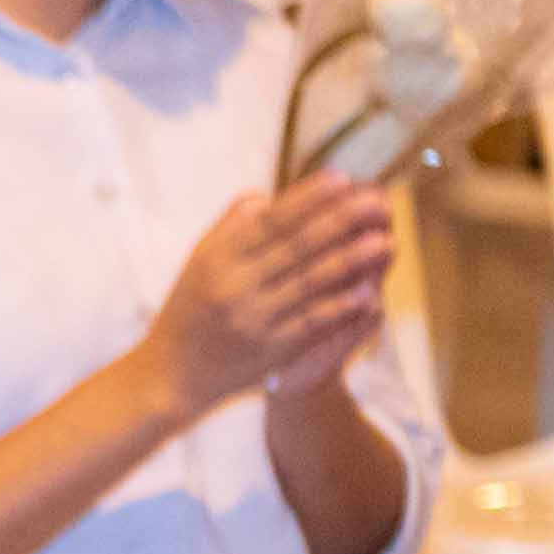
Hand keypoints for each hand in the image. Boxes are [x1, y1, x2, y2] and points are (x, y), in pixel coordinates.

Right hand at [144, 182, 396, 418]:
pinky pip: (310, 324)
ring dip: (350, 261)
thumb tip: (265, 196)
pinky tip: (368, 293)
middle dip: (340, 221)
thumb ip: (230, 228)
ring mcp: (254, 319)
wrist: (169, 374)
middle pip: (296, 246)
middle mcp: (235, 285)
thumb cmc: (188, 310)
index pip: (270, 221)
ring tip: (384, 241)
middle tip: (377, 201)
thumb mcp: (198, 262)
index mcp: (218, 258)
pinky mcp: (270, 351)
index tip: (341, 179)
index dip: (308, 199)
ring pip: (309, 283)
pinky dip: (339, 308)